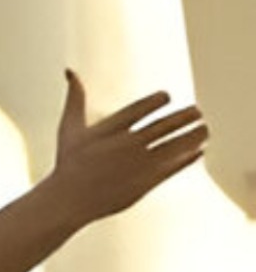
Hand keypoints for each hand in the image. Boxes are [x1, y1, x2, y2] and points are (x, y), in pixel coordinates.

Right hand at [50, 69, 206, 222]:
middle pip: (167, 124)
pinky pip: (175, 166)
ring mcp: (139, 163)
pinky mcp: (146, 182)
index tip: (166, 97)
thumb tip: (69, 71)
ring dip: (195, 134)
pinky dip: (189, 157)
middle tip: (197, 111)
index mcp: (112, 128)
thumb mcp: (69, 128)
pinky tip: (198, 150)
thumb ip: (75, 98)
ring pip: (177, 144)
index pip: (144, 106)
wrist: (69, 200)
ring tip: (203, 128)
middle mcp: (128, 143)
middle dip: (186, 116)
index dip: (160, 99)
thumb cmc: (69, 163)